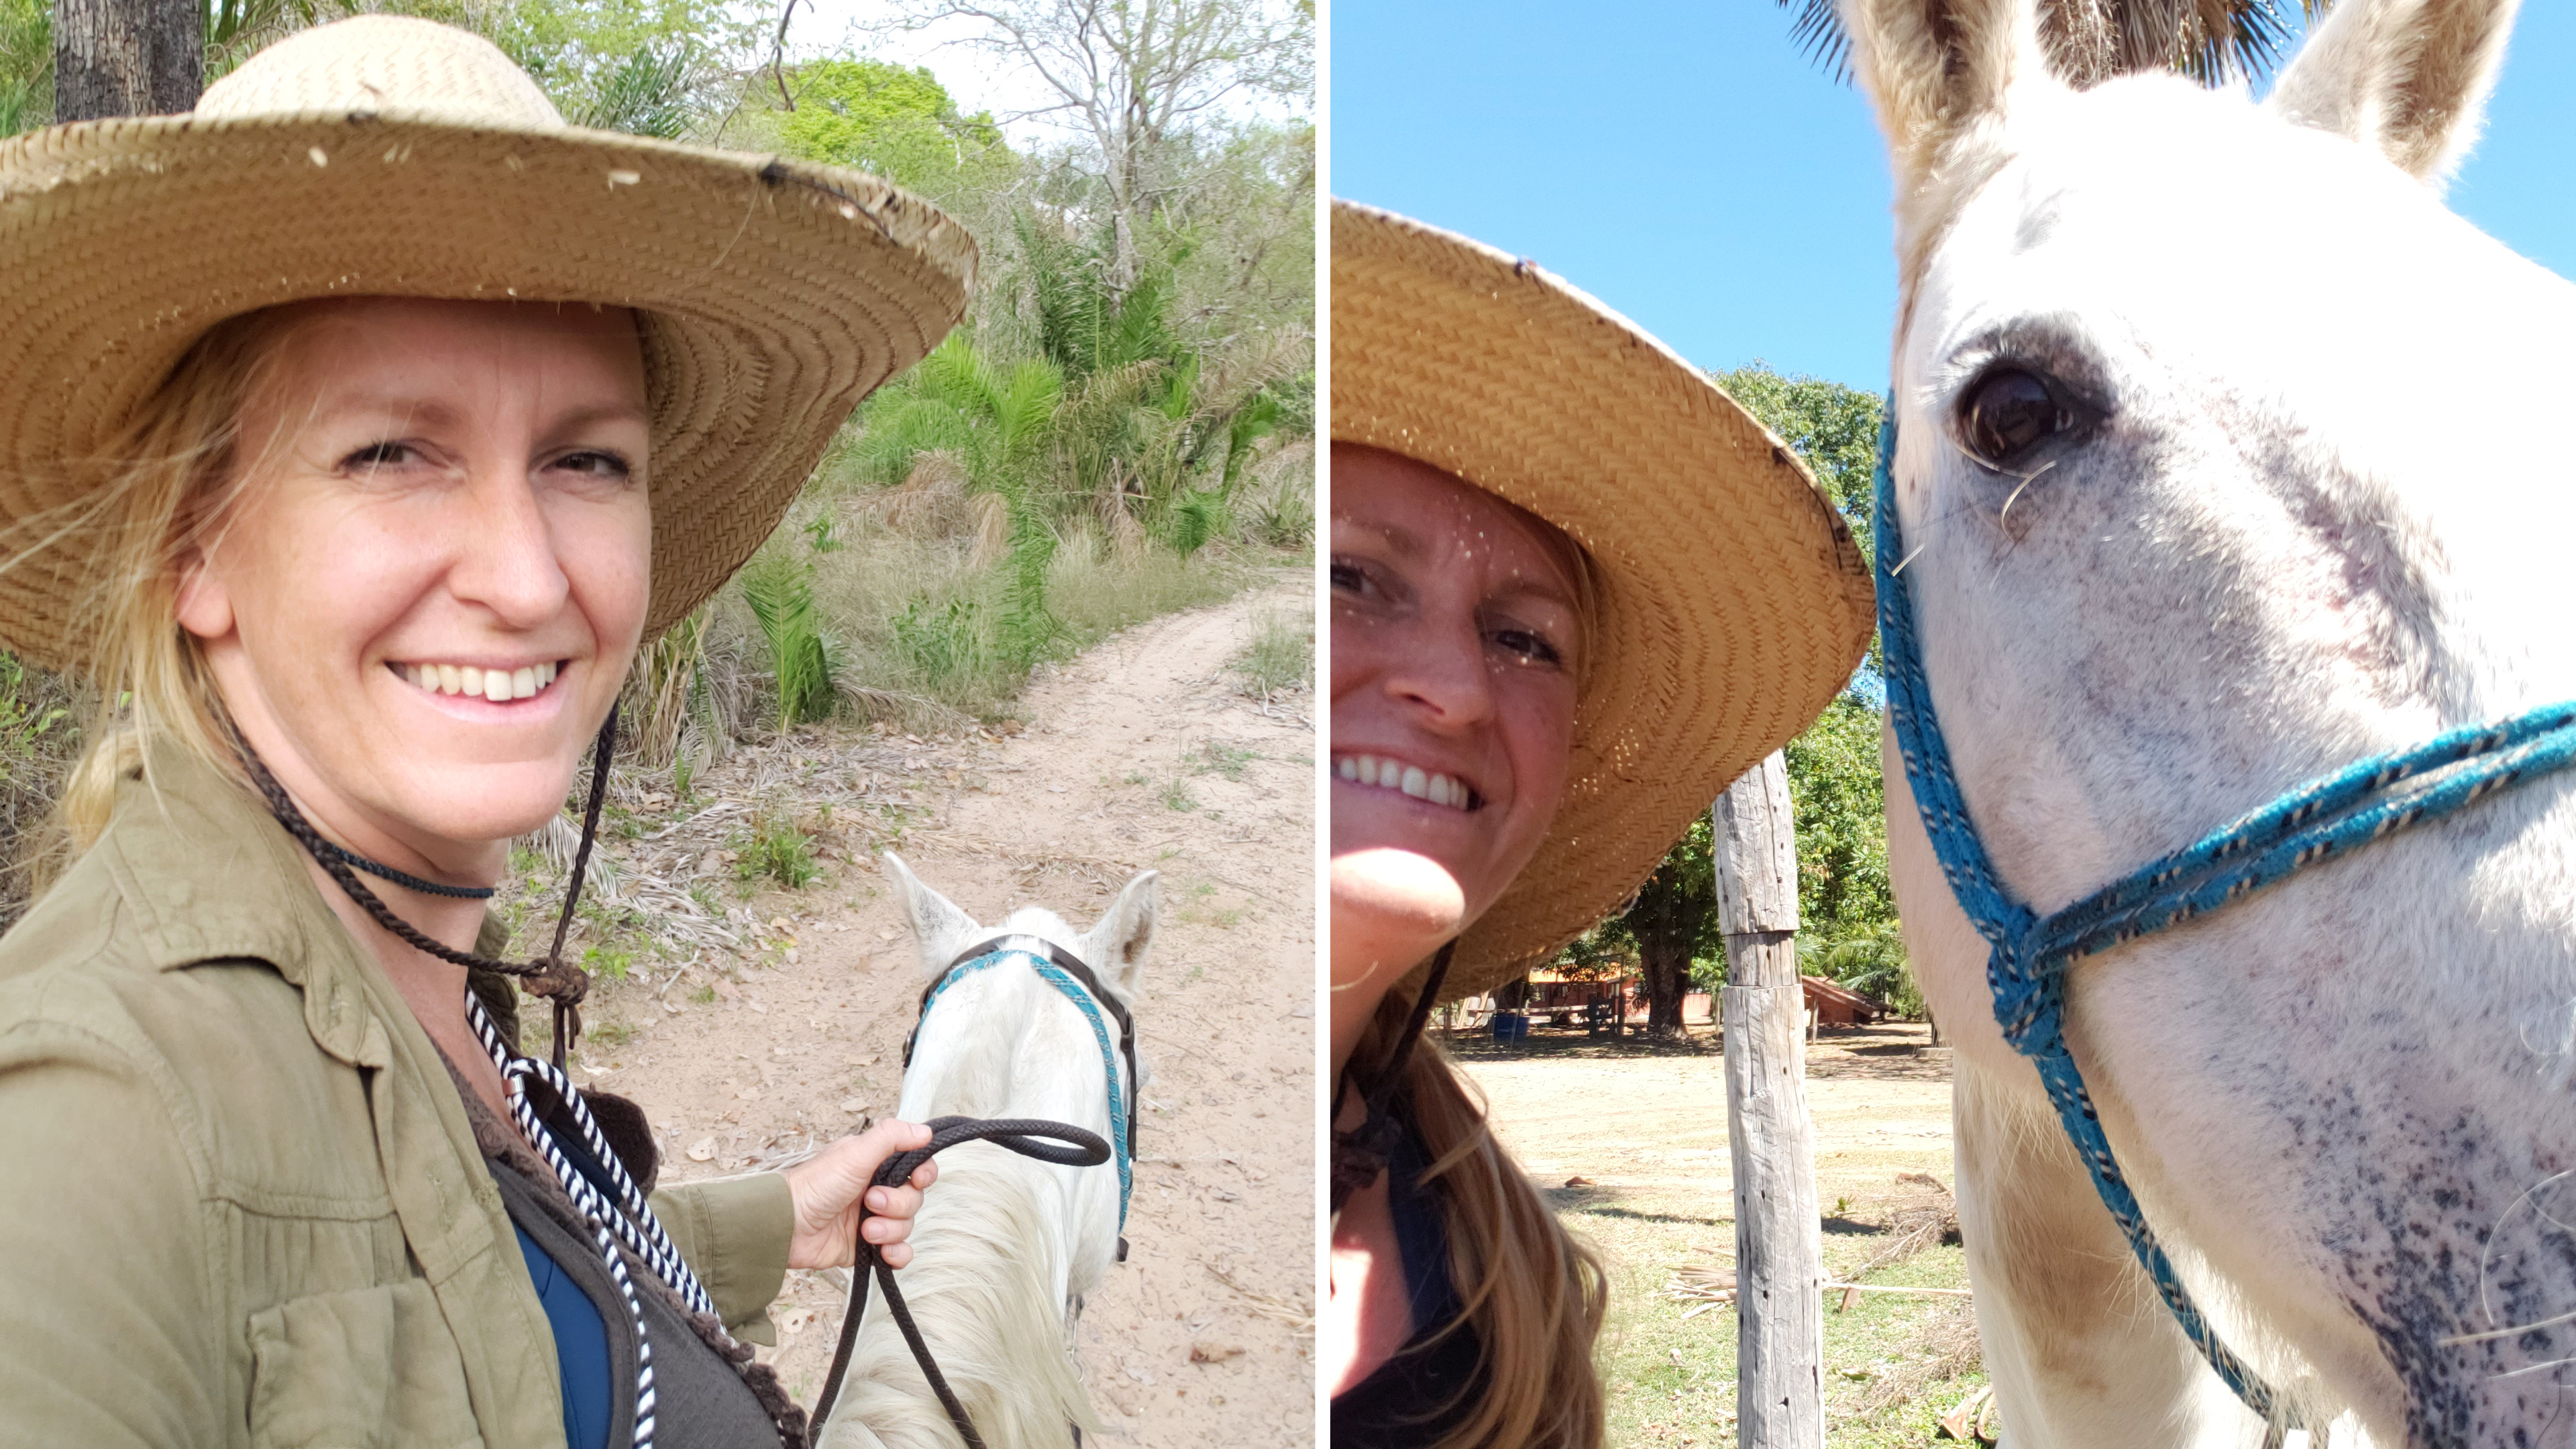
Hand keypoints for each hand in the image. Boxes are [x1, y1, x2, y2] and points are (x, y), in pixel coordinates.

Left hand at [781, 1119, 940, 1269]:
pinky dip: (896, 1253)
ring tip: (864, 1229)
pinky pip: (899, 1252)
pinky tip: (883, 1251)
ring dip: (890, 1229)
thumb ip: (891, 1137)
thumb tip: (926, 1131)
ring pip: (907, 1226)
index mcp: (876, 1164)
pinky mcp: (868, 1246)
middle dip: (897, 1204)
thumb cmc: (814, 1186)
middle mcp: (877, 1190)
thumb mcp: (854, 1154)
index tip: (918, 1178)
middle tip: (870, 1202)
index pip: (917, 1166)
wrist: (787, 1228)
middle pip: (914, 1198)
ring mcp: (873, 1219)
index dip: (924, 1173)